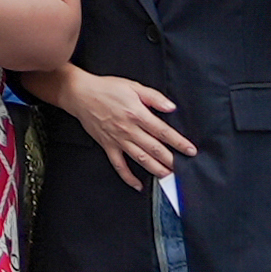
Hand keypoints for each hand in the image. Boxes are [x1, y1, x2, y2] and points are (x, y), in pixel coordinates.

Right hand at [53, 66, 189, 186]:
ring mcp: (118, 140)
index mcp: (137, 114)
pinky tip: (138, 185)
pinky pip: (119, 166)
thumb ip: (154, 97)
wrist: (81, 94)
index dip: (178, 142)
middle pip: (155, 149)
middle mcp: (129, 130)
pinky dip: (128, 177)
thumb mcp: (133, 86)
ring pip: (140, 159)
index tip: (190, 150)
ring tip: (168, 176)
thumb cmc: (107, 89)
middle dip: (171, 160)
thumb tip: (171, 108)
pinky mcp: (108, 146)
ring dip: (156, 169)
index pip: (163, 132)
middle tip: (183, 169)